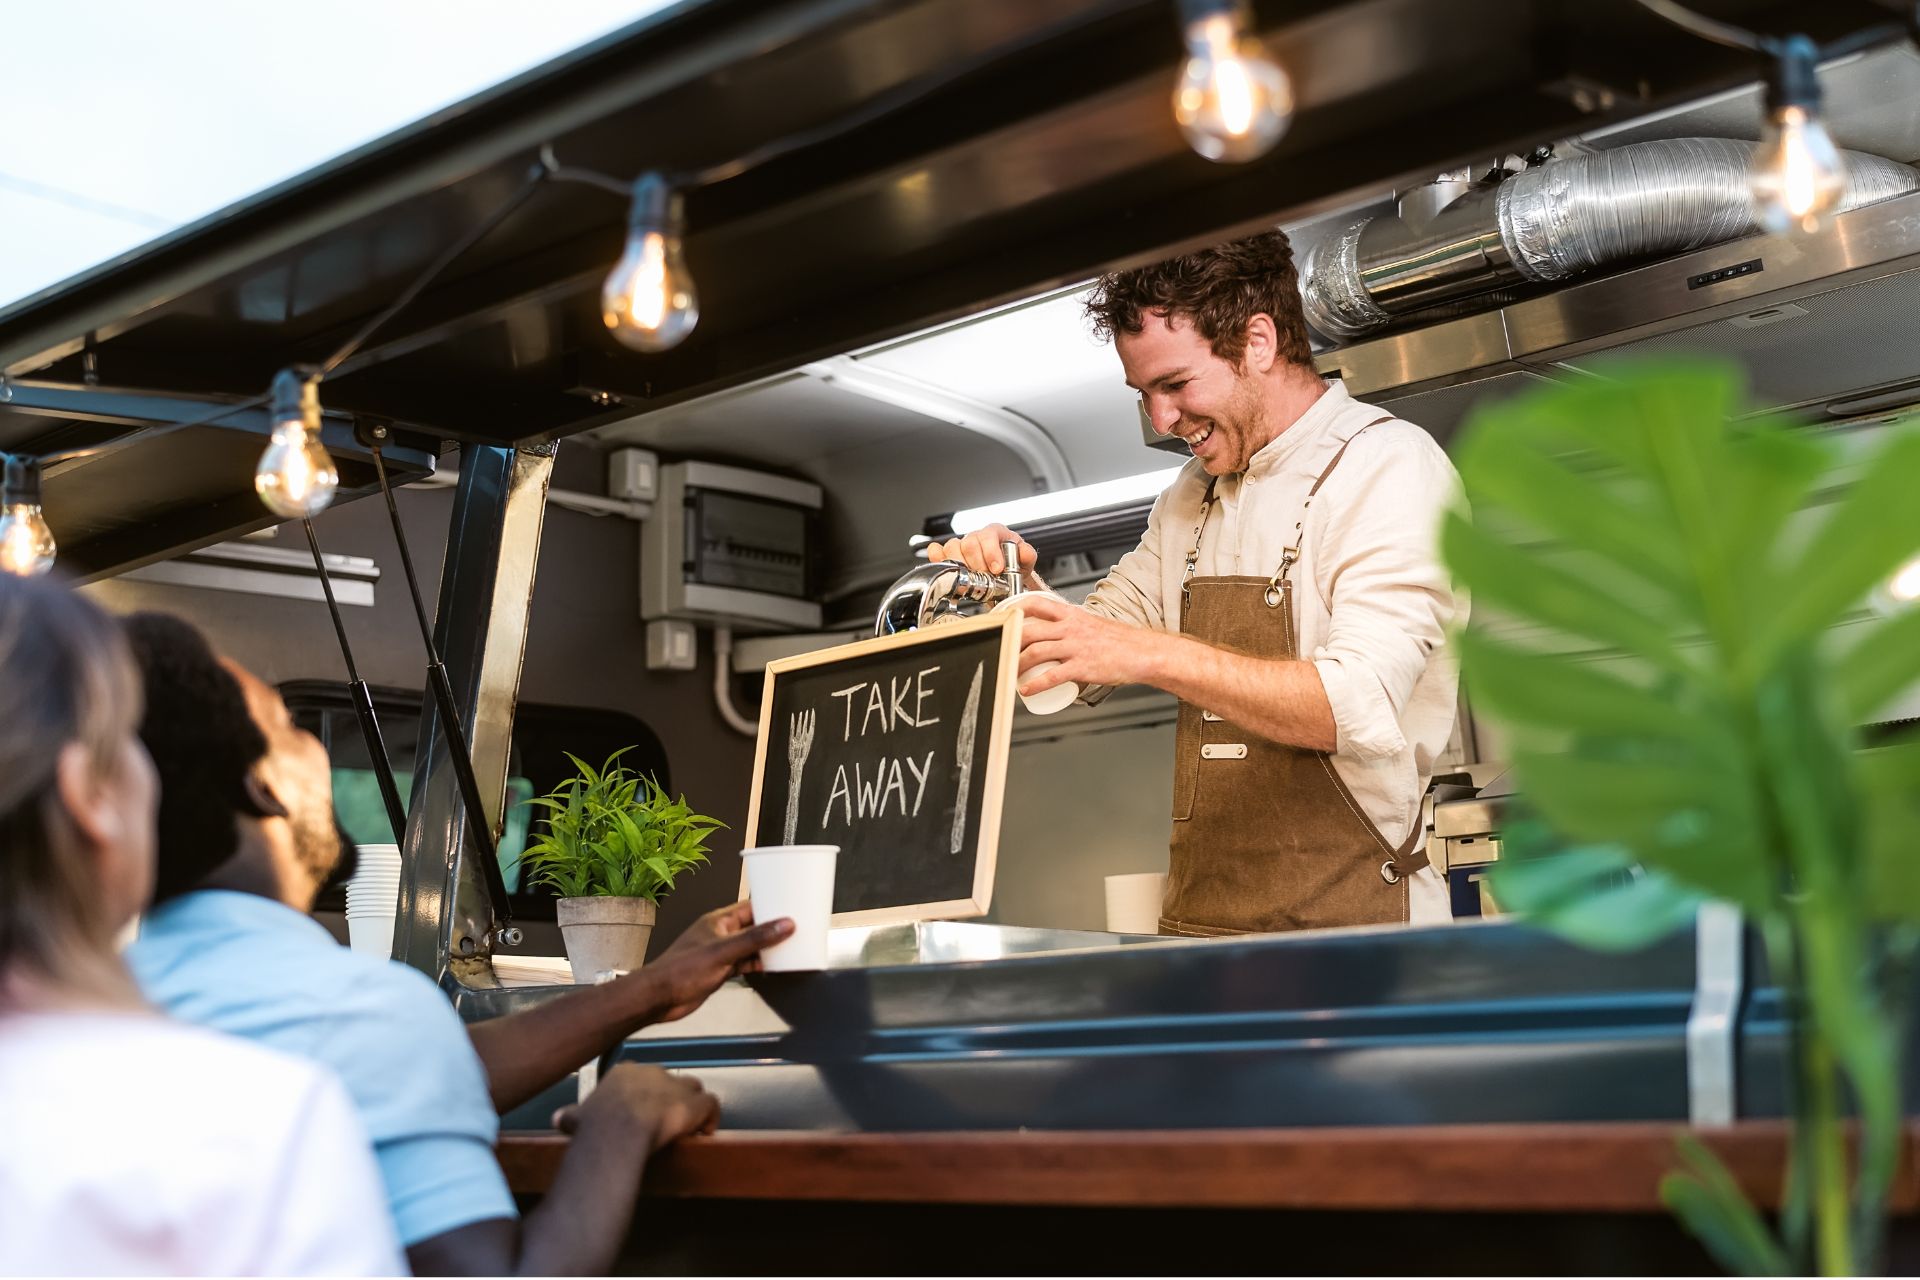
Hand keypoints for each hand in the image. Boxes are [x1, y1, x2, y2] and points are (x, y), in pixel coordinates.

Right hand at [553, 1063, 718, 1151]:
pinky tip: (707, 1132)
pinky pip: (711, 1104)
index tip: (641, 1109)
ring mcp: (676, 1085)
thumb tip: (558, 1119)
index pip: (640, 1076)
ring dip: (692, 1105)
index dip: (643, 1093)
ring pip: (692, 1087)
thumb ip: (572, 1116)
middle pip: (668, 1080)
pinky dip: (711, 1118)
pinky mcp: (695, 1102)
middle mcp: (653, 1072)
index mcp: (625, 1072)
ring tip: (689, 1126)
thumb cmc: (596, 1124)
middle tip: (664, 1121)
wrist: (619, 1130)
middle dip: (668, 1099)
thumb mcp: (578, 1118)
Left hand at [641, 901, 793, 1021]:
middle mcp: (720, 934)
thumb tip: (783, 925)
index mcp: (718, 921)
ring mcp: (720, 953)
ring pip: (750, 946)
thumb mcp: (723, 952)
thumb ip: (754, 939)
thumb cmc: (679, 970)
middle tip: (796, 930)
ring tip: (789, 948)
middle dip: (773, 929)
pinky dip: (758, 964)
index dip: (771, 906)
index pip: (750, 907)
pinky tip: (771, 967)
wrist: (659, 997)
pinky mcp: (719, 970)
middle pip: (753, 927)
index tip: (791, 909)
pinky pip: (744, 963)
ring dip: (767, 948)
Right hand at [926, 522, 1040, 586]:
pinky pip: (937, 551)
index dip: (991, 553)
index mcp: (995, 532)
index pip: (988, 536)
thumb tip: (1024, 553)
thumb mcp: (1025, 559)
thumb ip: (1027, 554)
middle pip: (968, 543)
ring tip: (970, 579)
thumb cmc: (1014, 563)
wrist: (1005, 574)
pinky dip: (938, 558)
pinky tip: (944, 567)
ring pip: (952, 547)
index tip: (996, 569)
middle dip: (977, 565)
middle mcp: (977, 536)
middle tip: (985, 579)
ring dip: (960, 566)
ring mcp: (961, 545)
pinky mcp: (949, 555)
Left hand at [1007, 592, 1167, 694]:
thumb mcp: (1090, 624)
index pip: (1036, 604)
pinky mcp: (1082, 667)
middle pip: (1029, 630)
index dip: (1014, 609)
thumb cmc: (1118, 641)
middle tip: (999, 649)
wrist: (1142, 653)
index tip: (1001, 617)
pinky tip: (1026, 690)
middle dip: (1009, 640)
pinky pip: (1052, 676)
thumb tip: (1052, 633)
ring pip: (1036, 652)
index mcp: (1072, 615)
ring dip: (1017, 664)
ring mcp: (1076, 647)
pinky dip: (1035, 684)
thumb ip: (1071, 626)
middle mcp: (1071, 628)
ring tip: (1010, 672)